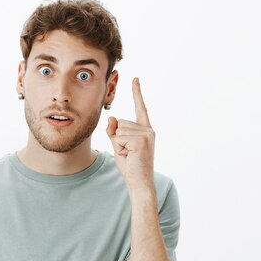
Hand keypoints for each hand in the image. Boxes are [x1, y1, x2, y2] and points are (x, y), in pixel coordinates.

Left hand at [106, 77, 154, 191]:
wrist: (140, 182)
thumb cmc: (130, 166)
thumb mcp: (119, 146)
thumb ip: (115, 132)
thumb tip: (112, 118)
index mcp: (145, 129)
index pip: (140, 108)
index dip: (137, 92)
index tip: (135, 78)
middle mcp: (148, 130)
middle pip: (120, 122)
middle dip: (117, 138)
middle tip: (128, 153)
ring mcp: (146, 134)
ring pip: (119, 129)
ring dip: (118, 144)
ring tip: (129, 155)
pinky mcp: (141, 140)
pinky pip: (119, 137)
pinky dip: (120, 148)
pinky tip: (130, 156)